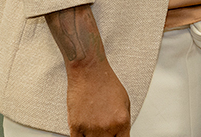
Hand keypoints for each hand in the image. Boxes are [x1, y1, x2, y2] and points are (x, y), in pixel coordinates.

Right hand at [43, 4, 130, 136]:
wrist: (89, 71)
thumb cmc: (106, 82)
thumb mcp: (125, 102)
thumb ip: (123, 123)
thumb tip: (120, 134)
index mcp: (122, 122)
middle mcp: (107, 128)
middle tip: (104, 132)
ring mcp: (90, 129)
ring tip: (94, 127)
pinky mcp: (75, 127)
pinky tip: (85, 132)